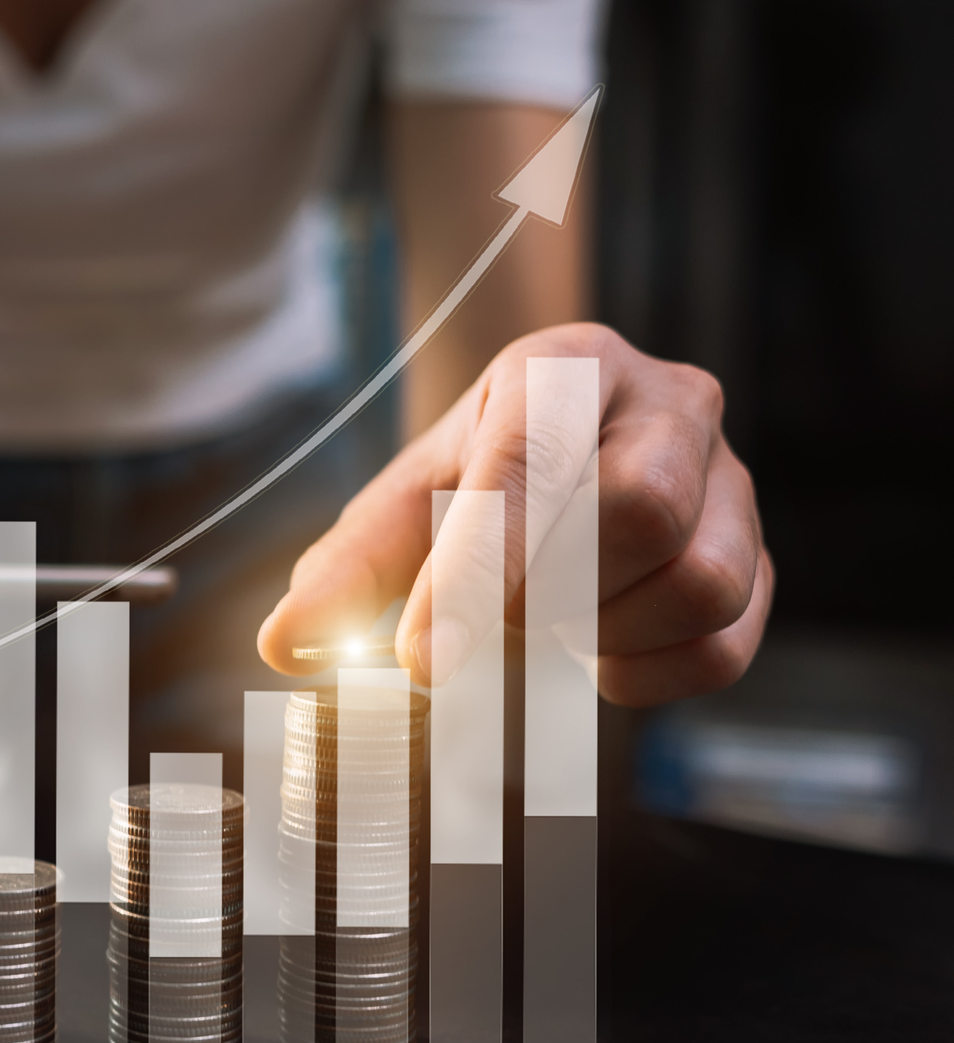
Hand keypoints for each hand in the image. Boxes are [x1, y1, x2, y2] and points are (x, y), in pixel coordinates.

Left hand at [257, 324, 773, 705]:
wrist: (565, 452)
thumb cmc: (474, 479)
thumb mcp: (402, 506)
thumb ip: (344, 570)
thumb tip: (285, 643)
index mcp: (565, 369)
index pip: (530, 465)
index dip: (475, 572)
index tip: (418, 662)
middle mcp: (668, 403)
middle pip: (640, 512)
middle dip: (548, 592)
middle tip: (494, 610)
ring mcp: (730, 478)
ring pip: (698, 583)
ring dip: (599, 632)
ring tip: (545, 616)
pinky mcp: (758, 557)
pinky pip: (723, 645)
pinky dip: (644, 674)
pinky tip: (593, 648)